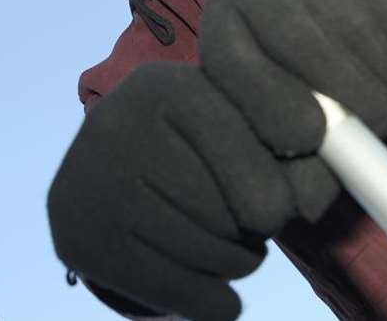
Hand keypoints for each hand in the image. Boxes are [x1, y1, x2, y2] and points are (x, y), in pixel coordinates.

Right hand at [47, 62, 337, 320]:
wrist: (102, 170)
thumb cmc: (191, 145)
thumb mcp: (230, 120)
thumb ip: (284, 146)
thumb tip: (307, 198)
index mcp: (166, 86)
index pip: (250, 147)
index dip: (280, 186)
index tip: (286, 205)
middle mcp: (120, 125)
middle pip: (233, 206)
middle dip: (258, 228)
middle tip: (252, 225)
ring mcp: (92, 184)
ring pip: (210, 251)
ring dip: (239, 262)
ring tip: (232, 247)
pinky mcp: (79, 239)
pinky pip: (177, 291)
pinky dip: (215, 302)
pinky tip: (220, 293)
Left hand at [199, 0, 386, 162]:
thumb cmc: (314, 45)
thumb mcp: (285, 86)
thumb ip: (290, 145)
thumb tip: (304, 208)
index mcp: (227, 14)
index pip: (236, 73)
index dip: (277, 118)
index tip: (312, 140)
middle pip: (315, 68)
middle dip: (354, 115)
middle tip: (373, 123)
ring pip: (372, 58)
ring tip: (386, 81)